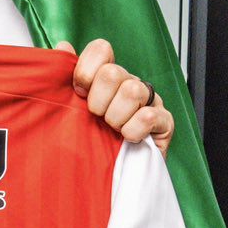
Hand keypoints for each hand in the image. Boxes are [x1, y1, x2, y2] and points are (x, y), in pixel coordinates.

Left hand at [56, 38, 172, 155]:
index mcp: (108, 76)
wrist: (109, 179)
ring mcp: (150, 101)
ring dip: (116, 118)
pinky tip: (129, 139)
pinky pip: (149, 115)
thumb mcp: (71, 111)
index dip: (85, 71)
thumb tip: (62, 47)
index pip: (101, 49)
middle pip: (112, 72)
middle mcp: (129, 83)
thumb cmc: (92, 144)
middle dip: (98, 101)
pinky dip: (133, 130)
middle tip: (97, 118)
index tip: (79, 93)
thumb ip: (64, 79)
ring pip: (132, 90)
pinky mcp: (164, 122)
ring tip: (113, 131)